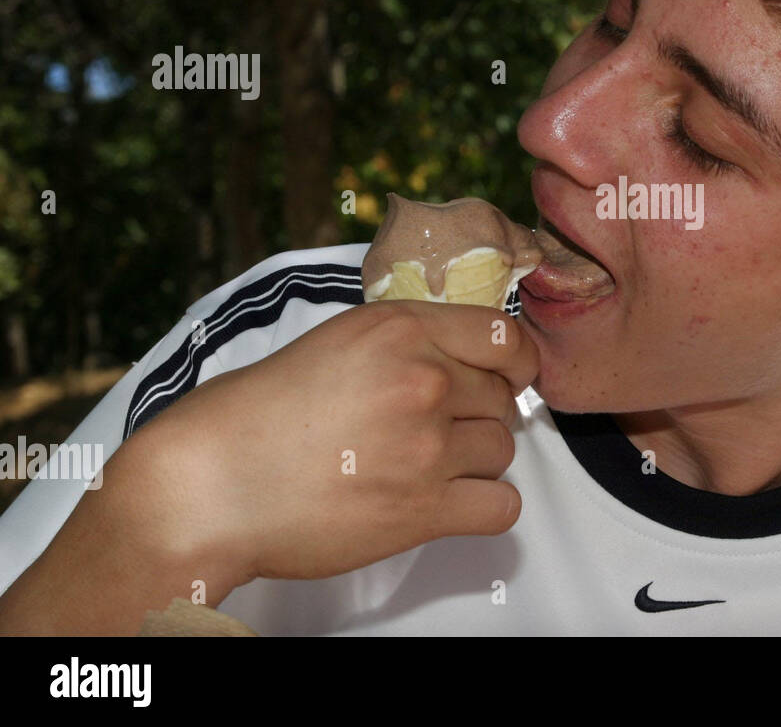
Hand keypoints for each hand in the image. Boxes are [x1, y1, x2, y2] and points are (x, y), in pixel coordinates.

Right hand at [155, 299, 537, 585]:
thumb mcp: (338, 343)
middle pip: (502, 399)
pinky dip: (483, 508)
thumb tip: (462, 359)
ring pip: (502, 451)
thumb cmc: (254, 416)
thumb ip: (405, 345)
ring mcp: (426, 445)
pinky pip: (501, 506)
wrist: (209, 485)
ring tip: (420, 469)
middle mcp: (422, 379)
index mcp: (400, 329)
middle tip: (430, 434)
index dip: (513, 363)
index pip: (504, 337)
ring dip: (474, 462)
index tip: (503, 379)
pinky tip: (448, 504)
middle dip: (477, 416)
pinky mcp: (423, 509)